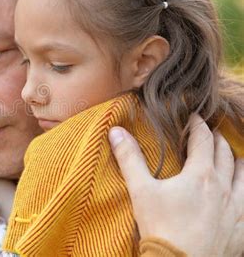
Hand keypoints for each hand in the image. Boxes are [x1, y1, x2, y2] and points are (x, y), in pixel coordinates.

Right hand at [108, 114, 243, 256]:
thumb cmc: (160, 227)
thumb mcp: (140, 190)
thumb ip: (129, 158)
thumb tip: (116, 131)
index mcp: (199, 175)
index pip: (203, 139)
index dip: (198, 124)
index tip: (194, 117)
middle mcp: (223, 187)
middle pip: (225, 153)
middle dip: (217, 140)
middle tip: (208, 134)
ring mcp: (236, 209)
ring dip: (236, 162)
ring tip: (230, 158)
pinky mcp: (241, 229)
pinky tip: (239, 193)